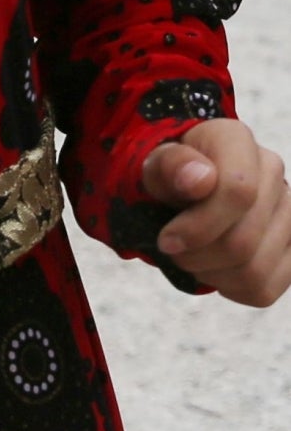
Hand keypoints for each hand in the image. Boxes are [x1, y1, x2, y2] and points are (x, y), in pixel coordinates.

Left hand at [141, 117, 290, 306]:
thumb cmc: (166, 174)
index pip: (238, 192)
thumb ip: (171, 166)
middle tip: (172, 250)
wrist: (180, 186)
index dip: (198, 226)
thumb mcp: (154, 163)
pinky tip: (213, 268)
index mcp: (236, 141)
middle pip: (243, 241)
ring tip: (191, 258)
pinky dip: (231, 288)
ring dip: (211, 274)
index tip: (166, 239)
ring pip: (255, 271)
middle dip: (196, 255)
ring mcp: (290, 212)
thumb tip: (200, 180)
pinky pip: (265, 289)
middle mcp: (273, 172)